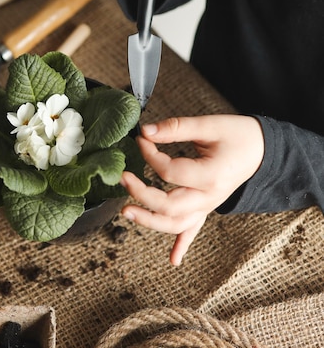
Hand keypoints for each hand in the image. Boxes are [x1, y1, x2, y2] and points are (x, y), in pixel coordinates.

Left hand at [119, 115, 263, 265]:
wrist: (263, 150)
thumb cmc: (238, 135)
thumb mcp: (209, 125)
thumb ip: (176, 128)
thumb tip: (145, 131)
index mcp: (211, 176)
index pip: (169, 172)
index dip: (150, 155)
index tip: (140, 139)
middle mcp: (209, 197)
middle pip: (169, 206)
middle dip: (141, 194)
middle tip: (122, 177)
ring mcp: (208, 207)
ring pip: (176, 224)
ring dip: (149, 221)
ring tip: (126, 212)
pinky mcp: (206, 209)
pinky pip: (193, 231)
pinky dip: (182, 246)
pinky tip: (173, 260)